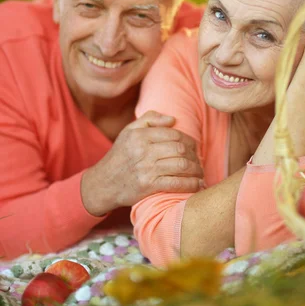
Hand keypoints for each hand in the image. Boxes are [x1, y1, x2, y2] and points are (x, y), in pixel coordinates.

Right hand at [81, 111, 203, 215]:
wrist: (103, 183)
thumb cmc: (119, 155)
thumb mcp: (129, 131)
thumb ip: (149, 118)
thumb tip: (173, 119)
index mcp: (140, 135)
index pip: (174, 134)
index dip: (189, 140)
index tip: (195, 147)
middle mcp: (143, 150)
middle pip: (181, 149)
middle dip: (195, 155)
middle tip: (199, 161)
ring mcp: (146, 169)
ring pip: (182, 165)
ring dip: (196, 170)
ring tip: (200, 173)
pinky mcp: (148, 186)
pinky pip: (176, 183)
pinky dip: (191, 184)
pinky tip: (197, 185)